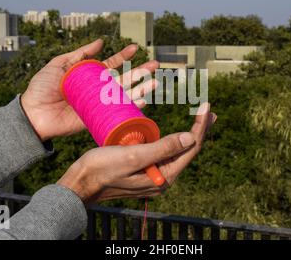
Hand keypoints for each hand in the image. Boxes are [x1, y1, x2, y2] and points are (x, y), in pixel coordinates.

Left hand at [21, 39, 159, 140]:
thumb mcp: (59, 64)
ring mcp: (99, 104)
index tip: (135, 47)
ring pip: (125, 95)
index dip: (124, 56)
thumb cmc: (42, 87)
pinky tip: (143, 102)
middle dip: (140, 72)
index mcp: (89, 76)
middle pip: (124, 79)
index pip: (112, 64)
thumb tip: (101, 41)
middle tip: (155, 65)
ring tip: (155, 82)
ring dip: (141, 89)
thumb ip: (79, 54)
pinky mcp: (98, 118)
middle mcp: (98, 89)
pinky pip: (117, 112)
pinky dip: (131, 108)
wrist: (33, 113)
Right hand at [57, 103, 215, 204]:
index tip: (206, 106)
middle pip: (187, 150)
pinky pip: (164, 153)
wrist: (80, 183)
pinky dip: (172, 139)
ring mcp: (153, 175)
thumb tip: (191, 138)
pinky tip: (174, 133)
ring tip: (199, 119)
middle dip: (199, 130)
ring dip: (188, 134)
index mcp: (163, 176)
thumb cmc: (102, 169)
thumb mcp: (133, 156)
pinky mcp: (144, 170)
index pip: (190, 148)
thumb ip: (162, 148)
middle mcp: (162, 178)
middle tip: (210, 111)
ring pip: (176, 151)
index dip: (200, 126)